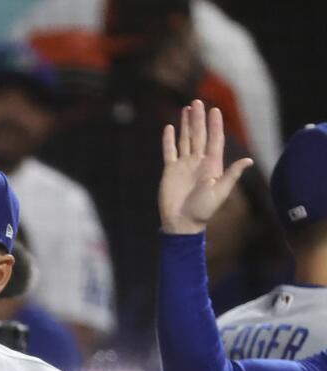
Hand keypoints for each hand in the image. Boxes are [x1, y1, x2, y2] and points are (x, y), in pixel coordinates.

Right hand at [159, 99, 252, 234]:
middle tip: (198, 102)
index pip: (214, 140)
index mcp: (212, 164)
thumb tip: (248, 160)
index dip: (215, 125)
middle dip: (199, 119)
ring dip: (186, 125)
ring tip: (186, 109)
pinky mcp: (170, 171)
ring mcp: (184, 165)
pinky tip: (169, 128)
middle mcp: (198, 161)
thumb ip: (232, 175)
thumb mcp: (221, 192)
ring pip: (185, 140)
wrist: (182, 222)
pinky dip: (168, 140)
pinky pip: (169, 152)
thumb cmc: (203, 210)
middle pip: (199, 135)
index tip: (215, 110)